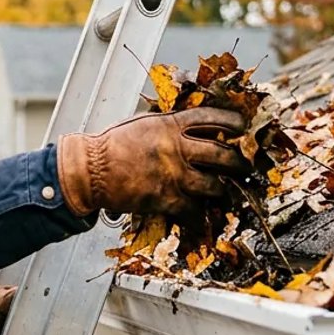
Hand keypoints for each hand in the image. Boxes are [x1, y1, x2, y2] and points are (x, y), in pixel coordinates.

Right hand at [56, 107, 249, 217]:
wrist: (90, 170)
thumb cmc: (112, 146)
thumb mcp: (143, 124)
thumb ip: (170, 126)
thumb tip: (194, 129)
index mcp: (171, 124)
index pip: (213, 118)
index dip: (234, 122)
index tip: (244, 127)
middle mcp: (176, 147)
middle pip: (222, 154)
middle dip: (238, 163)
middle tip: (243, 167)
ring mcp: (172, 175)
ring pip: (213, 185)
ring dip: (221, 191)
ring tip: (223, 193)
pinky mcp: (164, 198)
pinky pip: (193, 210)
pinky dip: (198, 215)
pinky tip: (200, 215)